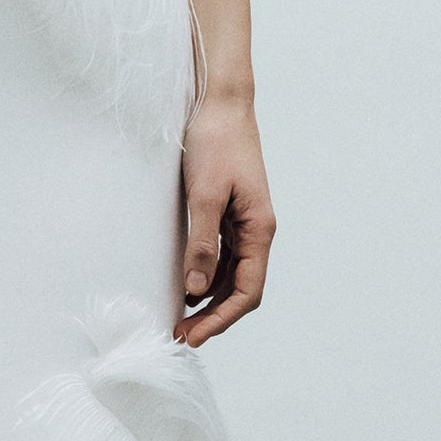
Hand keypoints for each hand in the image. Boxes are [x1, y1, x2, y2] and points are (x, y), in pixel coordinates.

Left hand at [177, 92, 273, 345]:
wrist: (221, 103)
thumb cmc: (216, 142)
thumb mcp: (204, 194)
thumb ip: (201, 242)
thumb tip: (194, 289)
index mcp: (259, 229)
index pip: (247, 291)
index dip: (221, 320)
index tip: (193, 337)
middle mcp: (257, 231)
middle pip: (241, 289)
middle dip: (213, 317)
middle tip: (181, 335)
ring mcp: (244, 223)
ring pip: (232, 275)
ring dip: (209, 300)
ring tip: (180, 317)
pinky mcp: (230, 214)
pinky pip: (223, 257)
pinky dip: (207, 276)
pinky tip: (186, 286)